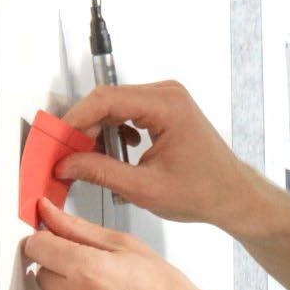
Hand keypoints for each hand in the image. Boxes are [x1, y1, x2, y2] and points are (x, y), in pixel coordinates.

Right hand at [55, 79, 257, 232]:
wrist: (232, 194)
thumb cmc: (203, 191)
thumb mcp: (144, 188)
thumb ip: (101, 172)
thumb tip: (67, 164)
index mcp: (167, 106)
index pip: (106, 100)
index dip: (76, 119)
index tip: (57, 139)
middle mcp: (167, 94)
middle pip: (108, 99)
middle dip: (83, 126)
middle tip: (66, 154)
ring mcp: (167, 99)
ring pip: (115, 105)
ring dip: (97, 129)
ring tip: (87, 158)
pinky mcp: (165, 109)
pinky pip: (128, 111)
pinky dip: (114, 130)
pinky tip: (114, 154)